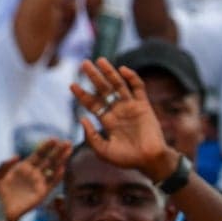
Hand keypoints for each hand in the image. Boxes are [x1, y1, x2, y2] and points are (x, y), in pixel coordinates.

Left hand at [0, 139, 72, 220]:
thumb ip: (5, 165)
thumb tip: (17, 156)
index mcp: (23, 168)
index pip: (38, 154)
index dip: (46, 147)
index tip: (54, 139)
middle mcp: (33, 174)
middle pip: (49, 160)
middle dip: (58, 151)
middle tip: (67, 142)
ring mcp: (38, 184)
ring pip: (53, 169)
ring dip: (61, 160)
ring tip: (69, 151)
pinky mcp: (40, 194)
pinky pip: (51, 184)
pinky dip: (57, 176)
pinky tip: (62, 168)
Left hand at [71, 58, 177, 178]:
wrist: (149, 160)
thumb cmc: (127, 159)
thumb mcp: (103, 151)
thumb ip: (91, 137)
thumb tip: (82, 118)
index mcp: (107, 121)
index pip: (92, 103)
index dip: (82, 94)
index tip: (72, 84)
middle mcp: (118, 111)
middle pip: (103, 89)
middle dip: (93, 77)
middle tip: (84, 63)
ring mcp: (131, 107)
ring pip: (118, 85)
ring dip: (110, 72)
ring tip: (100, 60)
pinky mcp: (144, 105)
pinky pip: (138, 88)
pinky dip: (131, 78)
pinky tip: (122, 70)